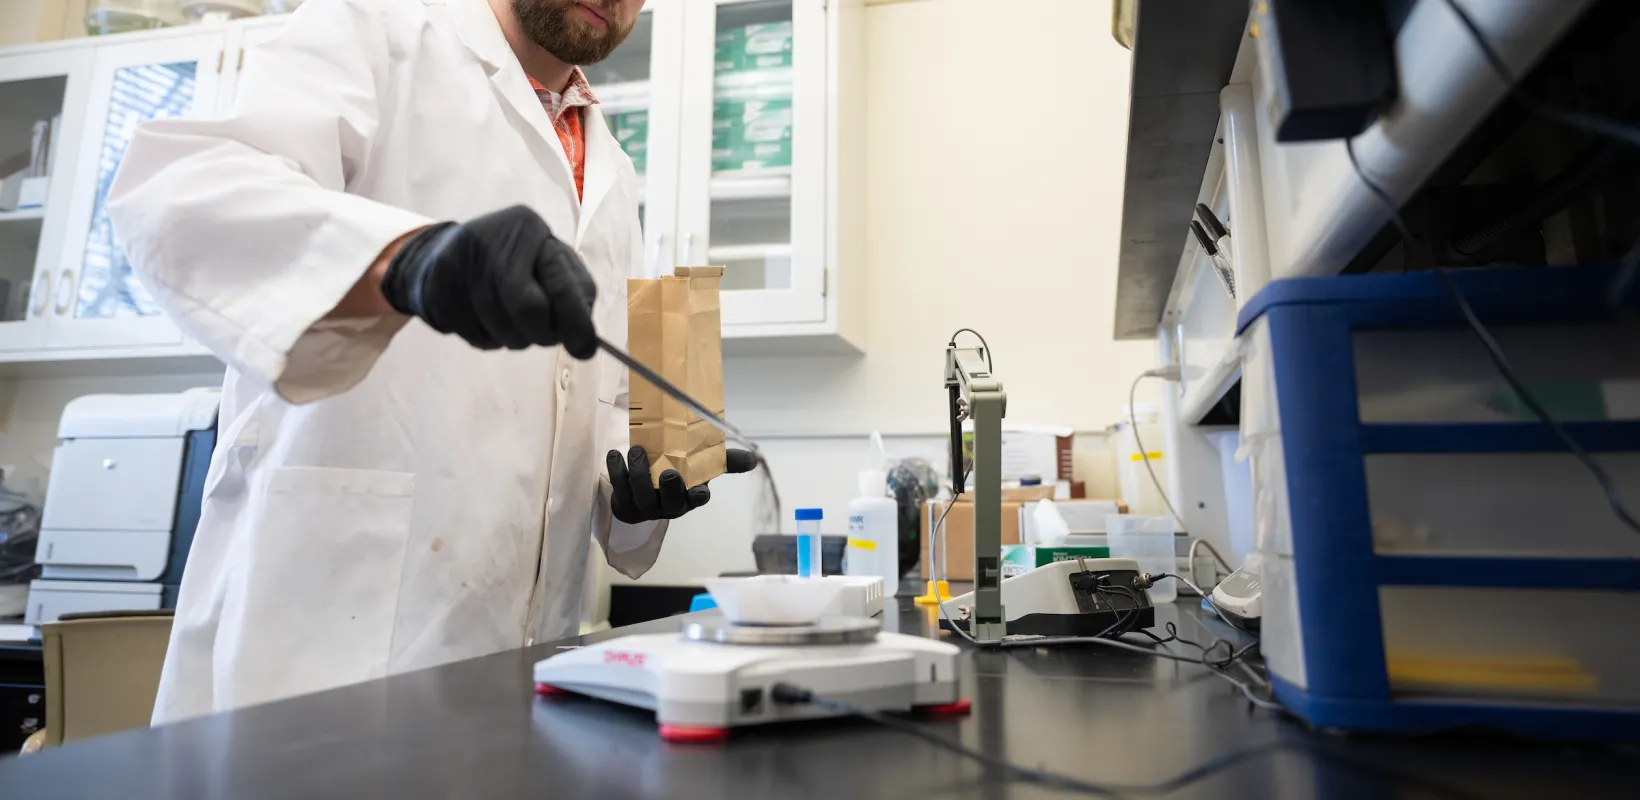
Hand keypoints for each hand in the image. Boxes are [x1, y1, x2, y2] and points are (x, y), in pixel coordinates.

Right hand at [379, 205, 598, 357]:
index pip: (558, 281)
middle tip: (545, 335)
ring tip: (513, 321)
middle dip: (543, 333)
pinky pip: (477, 338)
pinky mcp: (437, 291)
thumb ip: (575, 293)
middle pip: (528, 309)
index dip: (575, 319)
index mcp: (528, 227)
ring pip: (502, 329)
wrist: (440, 253)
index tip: (586, 349)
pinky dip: (490, 339)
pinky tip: (486, 319)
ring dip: (516, 338)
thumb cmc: (513, 260)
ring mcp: (461, 265)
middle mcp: (492, 240)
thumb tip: (587, 343)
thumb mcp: (550, 261)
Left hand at [607, 447, 758, 524]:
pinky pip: (619, 490)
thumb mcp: (699, 465)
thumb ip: (722, 460)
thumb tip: (754, 459)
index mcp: (688, 497)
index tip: (700, 490)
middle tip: (668, 471)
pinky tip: (615, 455)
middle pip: (669, 503)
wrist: (641, 483)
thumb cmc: (675, 472)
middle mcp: (667, 506)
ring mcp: (644, 508)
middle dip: (669, 488)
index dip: (698, 497)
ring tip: (636, 452)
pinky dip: (616, 472)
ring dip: (639, 474)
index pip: (697, 501)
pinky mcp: (624, 504)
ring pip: (641, 496)